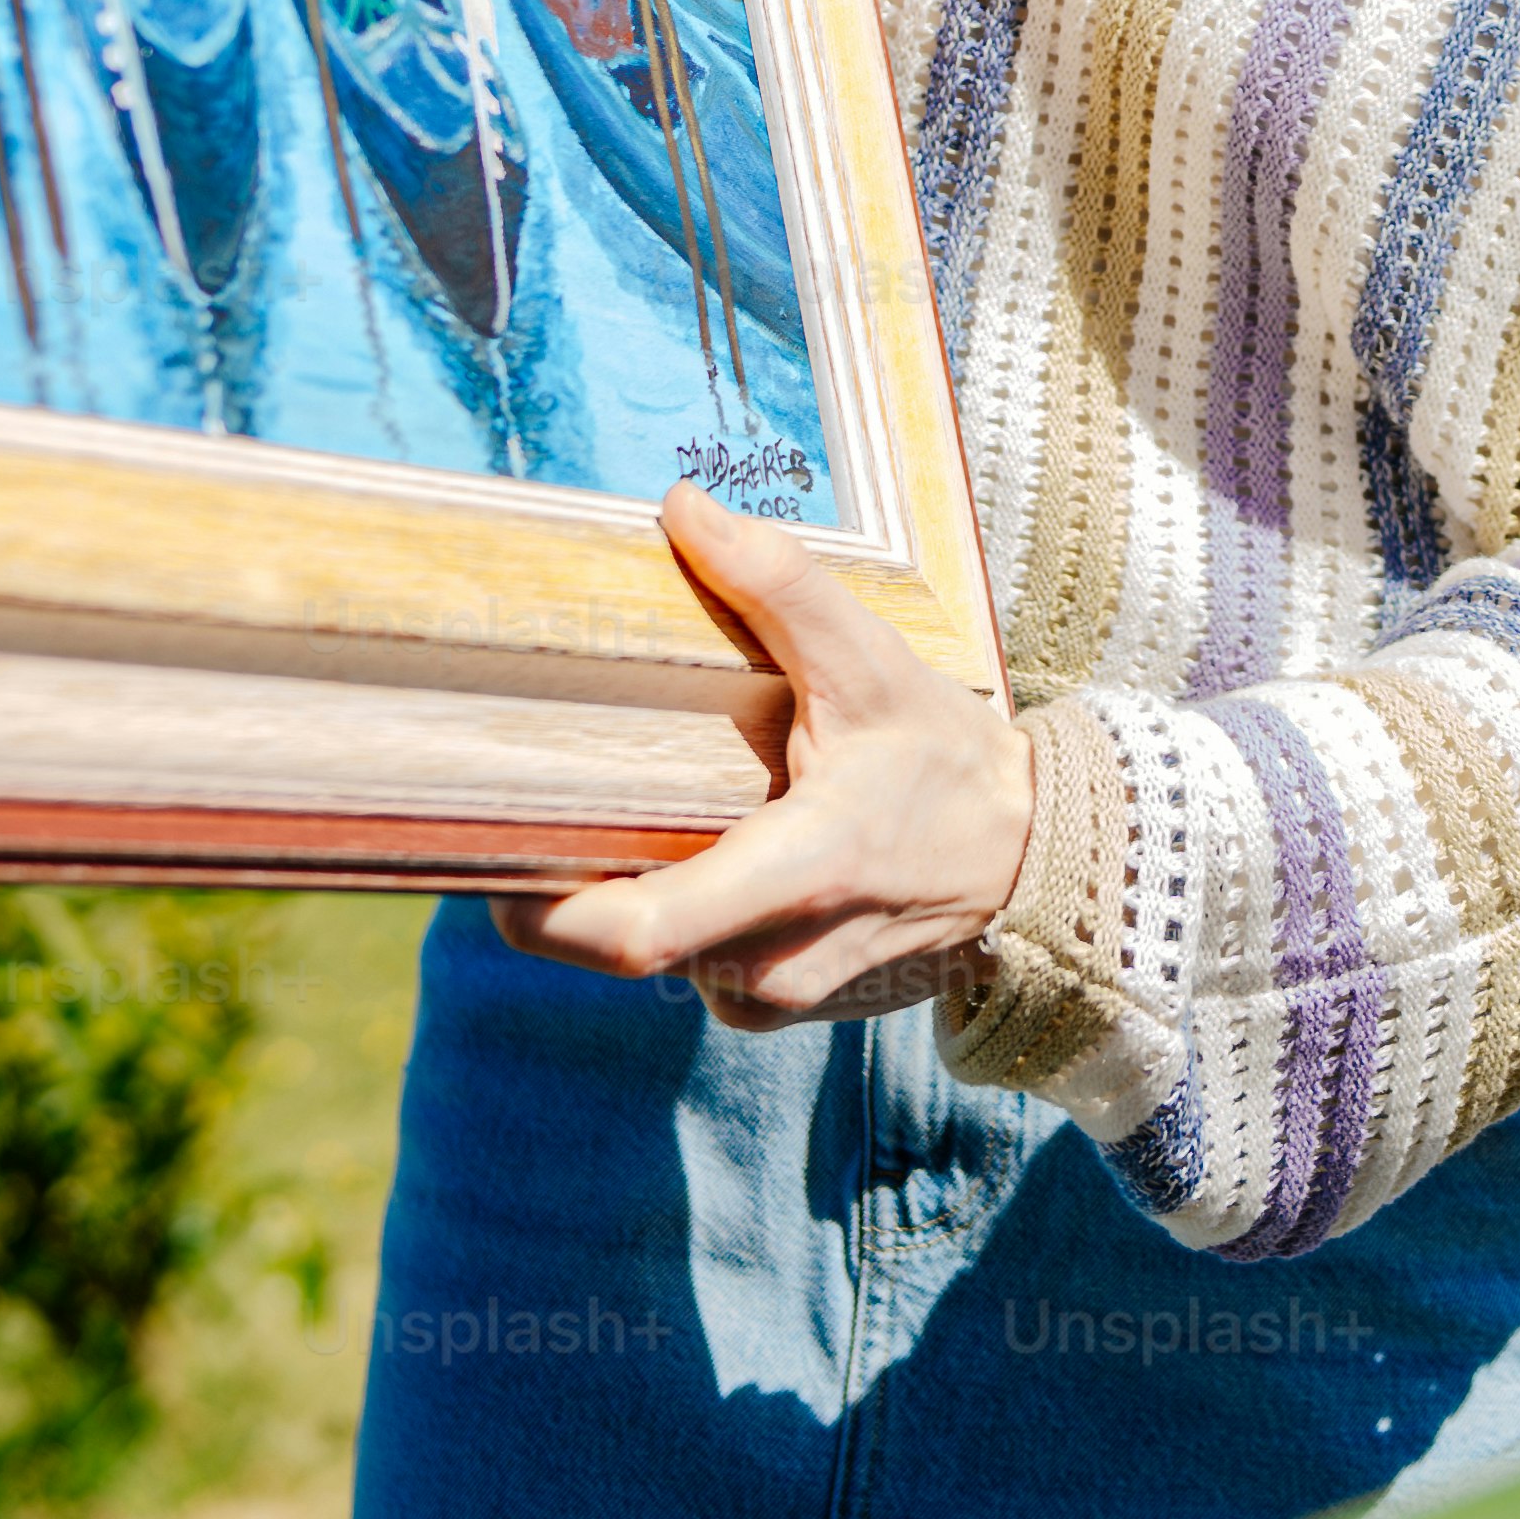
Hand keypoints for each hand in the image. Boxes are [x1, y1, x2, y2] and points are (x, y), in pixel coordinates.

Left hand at [505, 485, 1040, 1029]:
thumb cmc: (946, 759)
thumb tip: (684, 509)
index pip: (640, 933)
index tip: (491, 855)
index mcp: (799, 870)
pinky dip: (675, 916)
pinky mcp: (775, 1009)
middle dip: (567, 882)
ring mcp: (777, 996)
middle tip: (534, 798)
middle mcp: (777, 957)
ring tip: (628, 811)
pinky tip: (698, 852)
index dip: (544, 911)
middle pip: (622, 943)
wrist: (1028, 860)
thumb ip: (780, 585)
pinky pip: (688, 970)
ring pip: (652, 957)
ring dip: (626, 891)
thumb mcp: (874, 662)